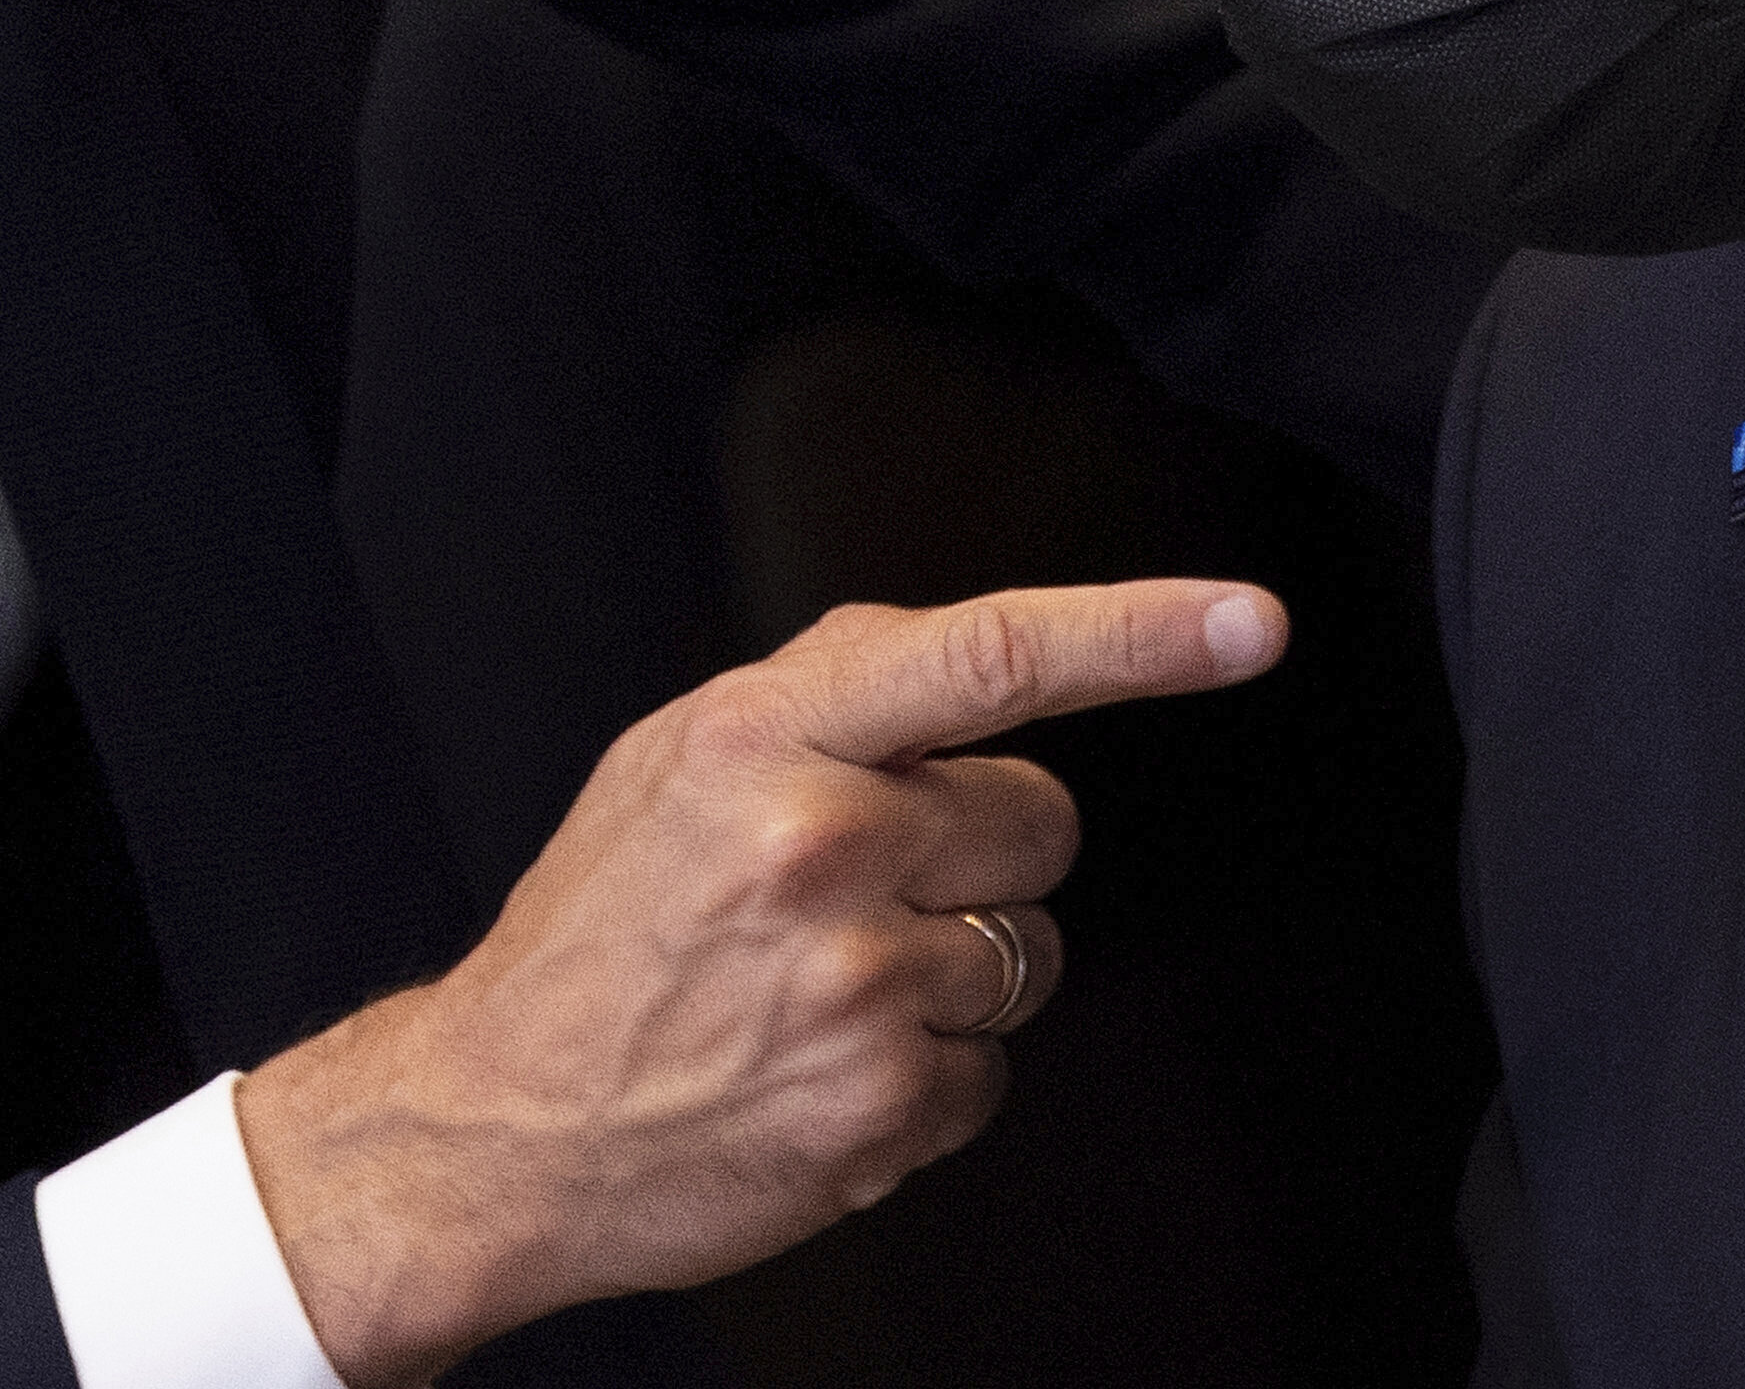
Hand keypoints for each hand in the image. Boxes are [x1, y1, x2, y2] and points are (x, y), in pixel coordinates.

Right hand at [235, 577, 1287, 1385]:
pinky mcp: (883, 1106)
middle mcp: (819, 850)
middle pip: (1041, 818)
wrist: (498, 1123)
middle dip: (983, 847)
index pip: (989, 656)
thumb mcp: (674, 762)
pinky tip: (823, 1064)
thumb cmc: (595, 935)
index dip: (1139, 632)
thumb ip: (826, 698)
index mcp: (764, 741)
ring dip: (953, 968)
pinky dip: (925, 1072)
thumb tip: (975, 662)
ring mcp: (858, 987)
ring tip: (820, 986)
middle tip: (864, 885)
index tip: (1246, 620)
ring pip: (1027, 951)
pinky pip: (991, 1070)